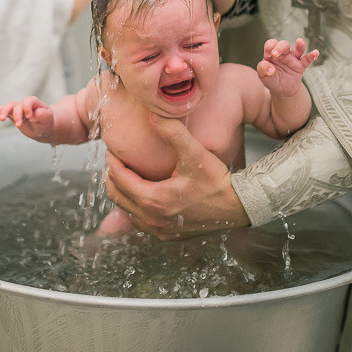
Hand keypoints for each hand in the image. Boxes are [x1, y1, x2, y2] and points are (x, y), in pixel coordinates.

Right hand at [0, 97, 54, 141]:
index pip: (28, 101)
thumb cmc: (46, 121)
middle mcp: (24, 104)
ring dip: (4, 112)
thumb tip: (34, 114)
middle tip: (18, 125)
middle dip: (17, 114)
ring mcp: (17, 109)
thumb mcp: (47, 119)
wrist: (43, 127)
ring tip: (1, 119)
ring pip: (9, 107)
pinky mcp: (12, 115)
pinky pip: (3, 111)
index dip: (28, 108)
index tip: (30, 117)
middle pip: (18, 105)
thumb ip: (42, 115)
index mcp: (34, 102)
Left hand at [105, 117, 248, 239]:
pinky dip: (134, 206)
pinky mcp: (167, 236)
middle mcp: (152, 220)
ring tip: (128, 173)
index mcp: (154, 200)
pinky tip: (143, 192)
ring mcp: (159, 231)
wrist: (238, 207)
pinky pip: (139, 222)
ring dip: (123, 192)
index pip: (119, 179)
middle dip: (113, 176)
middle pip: (116, 196)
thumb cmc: (217, 182)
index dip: (113, 161)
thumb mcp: (195, 154)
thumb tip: (152, 115)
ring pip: (126, 211)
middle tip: (117, 160)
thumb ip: (173, 132)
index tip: (113, 149)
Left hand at [256, 38, 318, 96]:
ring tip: (299, 41)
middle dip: (280, 47)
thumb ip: (263, 70)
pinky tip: (316, 52)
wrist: (281, 90)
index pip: (271, 44)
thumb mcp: (263, 76)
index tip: (268, 55)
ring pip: (297, 49)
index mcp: (272, 54)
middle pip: (283, 44)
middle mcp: (283, 54)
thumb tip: (270, 69)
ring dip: (299, 45)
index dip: (269, 47)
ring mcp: (293, 59)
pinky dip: (311, 56)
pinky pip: (307, 60)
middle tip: (275, 54)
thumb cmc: (271, 80)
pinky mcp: (300, 66)